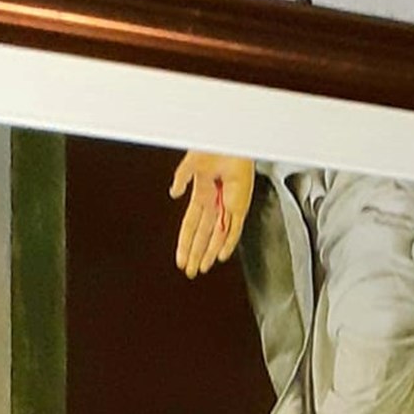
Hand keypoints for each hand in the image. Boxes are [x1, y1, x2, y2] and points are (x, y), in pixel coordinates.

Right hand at [168, 151, 254, 277]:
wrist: (231, 143)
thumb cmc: (215, 147)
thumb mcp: (191, 164)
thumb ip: (181, 178)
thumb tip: (173, 193)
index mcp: (201, 194)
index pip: (190, 225)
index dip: (184, 243)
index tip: (180, 258)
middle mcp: (214, 204)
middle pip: (202, 236)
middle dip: (195, 254)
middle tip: (189, 271)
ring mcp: (228, 206)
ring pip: (217, 237)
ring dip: (209, 253)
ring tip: (202, 267)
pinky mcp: (240, 205)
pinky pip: (234, 229)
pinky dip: (228, 243)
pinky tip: (222, 256)